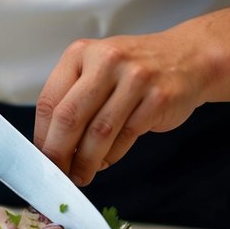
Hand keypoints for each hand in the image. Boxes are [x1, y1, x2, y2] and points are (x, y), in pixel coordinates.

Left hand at [32, 29, 209, 186]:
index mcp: (81, 53)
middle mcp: (106, 61)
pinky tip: (104, 161)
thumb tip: (50, 145)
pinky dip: (111, 156)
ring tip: (80, 175)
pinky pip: (125, 137)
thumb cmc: (133, 70)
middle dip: (59, 154)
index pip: (50, 101)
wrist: (188, 58)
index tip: (41, 158)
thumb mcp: (97, 69)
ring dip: (85, 162)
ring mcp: (134, 79)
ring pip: (99, 133)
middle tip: (56, 175)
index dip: (42, 136)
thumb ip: (73, 98)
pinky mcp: (157, 99)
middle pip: (70, 118)